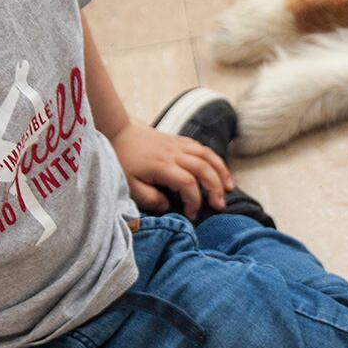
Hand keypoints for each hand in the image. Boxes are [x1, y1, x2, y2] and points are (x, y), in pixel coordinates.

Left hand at [110, 122, 233, 212]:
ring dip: (221, 171)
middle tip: (220, 205)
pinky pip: (201, 147)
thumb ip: (150, 198)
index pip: (188, 183)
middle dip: (215, 188)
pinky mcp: (178, 140)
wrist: (118, 133)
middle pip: (204, 168)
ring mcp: (178, 144)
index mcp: (162, 166)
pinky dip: (213, 159)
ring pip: (207, 155)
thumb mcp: (130, 186)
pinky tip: (217, 170)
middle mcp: (174, 153)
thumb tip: (168, 206)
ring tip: (229, 187)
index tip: (192, 214)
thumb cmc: (123, 162)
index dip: (195, 200)